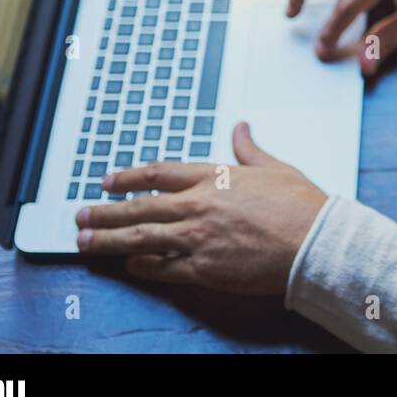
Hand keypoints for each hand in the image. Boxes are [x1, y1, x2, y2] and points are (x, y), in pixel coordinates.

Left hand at [74, 122, 325, 295]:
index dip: (128, 177)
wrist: (315, 240)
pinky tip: (128, 264)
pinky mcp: (204, 267)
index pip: (158, 173)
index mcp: (214, 177)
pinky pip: (162, 267)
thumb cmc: (301, 205)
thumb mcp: (274, 168)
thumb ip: (249, 150)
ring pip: (141, 238)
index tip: (107, 182)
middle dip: (105, 212)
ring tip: (85, 240)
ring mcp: (198, 237)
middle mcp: (199, 204)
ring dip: (108, 239)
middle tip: (81, 215)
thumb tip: (240, 128)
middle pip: (139, 207)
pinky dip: (141, 266)